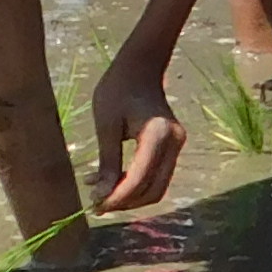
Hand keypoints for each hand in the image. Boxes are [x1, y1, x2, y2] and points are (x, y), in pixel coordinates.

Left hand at [90, 56, 184, 214]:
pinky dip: (136, 185)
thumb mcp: (106, 126)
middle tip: (96, 204)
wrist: (140, 67)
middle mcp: (175, 143)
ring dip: (131, 197)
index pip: (140, 179)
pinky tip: (112, 181)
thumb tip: (101, 196)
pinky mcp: (173, 147)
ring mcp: (177, 145)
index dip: (117, 197)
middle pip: (153, 190)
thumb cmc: (118, 89)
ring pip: (157, 187)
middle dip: (125, 202)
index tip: (94, 204)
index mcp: (158, 134)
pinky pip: (157, 176)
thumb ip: (107, 163)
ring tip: (101, 194)